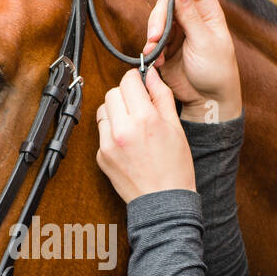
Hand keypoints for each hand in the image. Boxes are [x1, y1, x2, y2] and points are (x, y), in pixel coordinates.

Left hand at [95, 66, 194, 203]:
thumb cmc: (174, 168)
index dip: (136, 79)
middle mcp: (123, 129)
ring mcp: (108, 144)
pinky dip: (112, 132)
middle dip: (125, 95)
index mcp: (145, 119)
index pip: (128, 81)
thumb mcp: (175, 127)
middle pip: (112, 93)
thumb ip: (161, 96)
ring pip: (104, 111)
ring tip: (132, 125)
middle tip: (138, 106)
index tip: (141, 84)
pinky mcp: (101, 156)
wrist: (163, 201)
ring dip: (116, 112)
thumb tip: (151, 74)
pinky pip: (102, 132)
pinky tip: (127, 143)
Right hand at [142, 0, 241, 122]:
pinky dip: (151, 48)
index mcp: (208, 10)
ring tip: (155, 50)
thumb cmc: (217, 72)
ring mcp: (179, 31)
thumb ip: (190, 16)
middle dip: (159, 15)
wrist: (208, 100)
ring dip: (152, 32)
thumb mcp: (205, 42)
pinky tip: (156, 60)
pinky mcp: (167, 46)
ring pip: (158, 18)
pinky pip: (153, 39)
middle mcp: (192, 16)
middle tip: (157, 36)